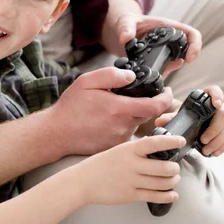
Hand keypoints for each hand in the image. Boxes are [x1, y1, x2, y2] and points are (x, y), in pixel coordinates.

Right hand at [49, 67, 172, 156]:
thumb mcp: (87, 82)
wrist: (56, 133)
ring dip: (133, 114)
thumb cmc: (70, 108)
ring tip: (117, 107)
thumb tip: (131, 76)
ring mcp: (119, 139)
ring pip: (137, 124)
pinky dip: (124, 125)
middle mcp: (123, 126)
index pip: (155, 106)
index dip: (166, 98)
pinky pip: (126, 134)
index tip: (167, 91)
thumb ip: (112, 75)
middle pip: (148, 115)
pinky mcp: (114, 147)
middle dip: (148, 103)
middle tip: (139, 94)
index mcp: (119, 109)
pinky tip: (109, 120)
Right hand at [75, 134, 185, 205]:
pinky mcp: (130, 195)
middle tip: (175, 168)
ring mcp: (131, 181)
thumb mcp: (120, 150)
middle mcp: (132, 165)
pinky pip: (154, 196)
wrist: (84, 181)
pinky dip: (167, 196)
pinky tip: (172, 195)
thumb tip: (157, 146)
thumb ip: (137, 149)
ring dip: (173, 182)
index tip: (181, 141)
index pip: (153, 143)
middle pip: (164, 167)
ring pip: (162, 183)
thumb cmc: (103, 164)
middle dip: (175, 168)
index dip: (170, 142)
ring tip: (173, 180)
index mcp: (129, 150)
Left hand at [100, 0, 201, 75]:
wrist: (120, 32)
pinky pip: (163, 71)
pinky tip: (150, 77)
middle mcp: (169, 41)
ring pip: (175, 64)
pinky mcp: (156, 63)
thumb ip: (126, 28)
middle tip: (174, 66)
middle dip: (185, 60)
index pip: (191, 34)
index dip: (195, 45)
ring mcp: (164, 53)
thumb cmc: (127, 22)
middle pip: (187, 51)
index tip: (189, 58)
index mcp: (168, 27)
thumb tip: (125, 38)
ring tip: (157, 72)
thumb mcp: (125, 21)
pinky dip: (159, 75)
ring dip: (169, 70)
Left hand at [155, 85, 223, 156]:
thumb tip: (159, 122)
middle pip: (223, 115)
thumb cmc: (185, 116)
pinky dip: (222, 147)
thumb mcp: (177, 116)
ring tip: (205, 150)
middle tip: (203, 140)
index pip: (215, 91)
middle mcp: (218, 107)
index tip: (217, 104)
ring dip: (217, 141)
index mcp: (206, 98)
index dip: (217, 96)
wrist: (191, 124)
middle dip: (214, 129)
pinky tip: (214, 153)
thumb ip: (170, 118)